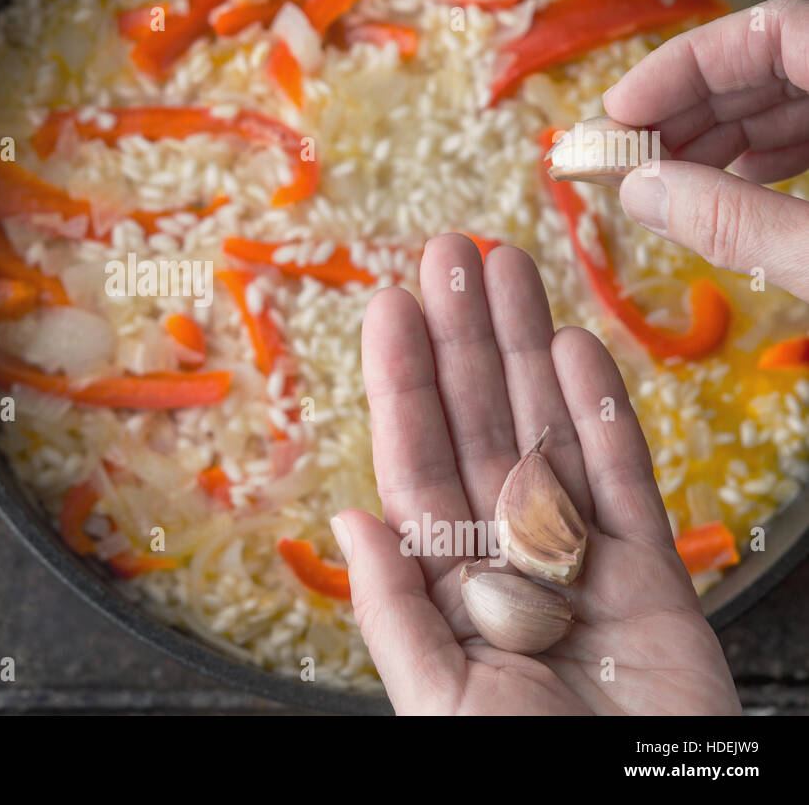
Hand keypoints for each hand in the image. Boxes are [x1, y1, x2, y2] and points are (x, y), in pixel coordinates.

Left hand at [332, 234, 739, 714]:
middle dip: (466, 338)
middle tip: (452, 251)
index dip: (403, 379)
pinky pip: (626, 479)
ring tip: (510, 266)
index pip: (415, 459)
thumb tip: (350, 516)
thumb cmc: (527, 775)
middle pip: (479, 424)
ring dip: (528, 349)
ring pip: (548, 429)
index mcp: (445, 583)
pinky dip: (604, 414)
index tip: (390, 305)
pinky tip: (579, 350)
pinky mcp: (653, 576)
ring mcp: (579, 559)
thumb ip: (393, 609)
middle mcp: (505, 557)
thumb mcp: (439, 700)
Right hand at [605, 0, 808, 301]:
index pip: (771, 31)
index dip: (684, 66)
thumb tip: (639, 193)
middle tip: (620, 155)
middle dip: (691, 108)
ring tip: (662, 180)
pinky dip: (771, 156)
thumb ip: (738, 222)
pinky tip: (731, 188)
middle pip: (774, 62)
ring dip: (721, 136)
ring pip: (796, 96)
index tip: (617, 113)